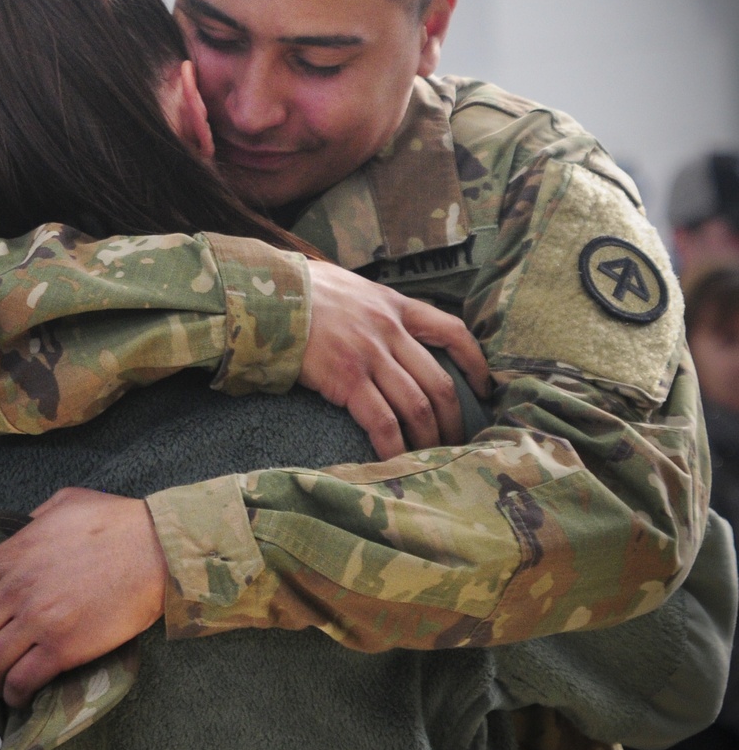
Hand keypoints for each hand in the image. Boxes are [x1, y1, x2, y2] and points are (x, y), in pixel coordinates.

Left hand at [0, 488, 167, 708]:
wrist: (158, 548)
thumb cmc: (116, 521)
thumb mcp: (64, 503)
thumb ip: (33, 519)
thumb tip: (23, 529)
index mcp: (11, 554)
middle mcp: (16, 589)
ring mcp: (38, 620)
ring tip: (8, 676)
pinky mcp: (64, 647)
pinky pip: (21, 682)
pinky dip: (17, 693)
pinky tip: (26, 690)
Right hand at [299, 261, 490, 455]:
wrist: (266, 295)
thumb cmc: (301, 291)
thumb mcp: (350, 286)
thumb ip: (374, 306)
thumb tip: (382, 323)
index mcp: (394, 305)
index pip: (452, 331)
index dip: (475, 362)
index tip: (484, 387)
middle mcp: (390, 330)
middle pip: (439, 381)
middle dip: (453, 419)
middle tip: (456, 442)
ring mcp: (370, 355)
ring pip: (417, 405)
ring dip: (429, 438)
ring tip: (433, 460)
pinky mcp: (347, 379)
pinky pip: (382, 422)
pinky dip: (395, 447)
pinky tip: (398, 463)